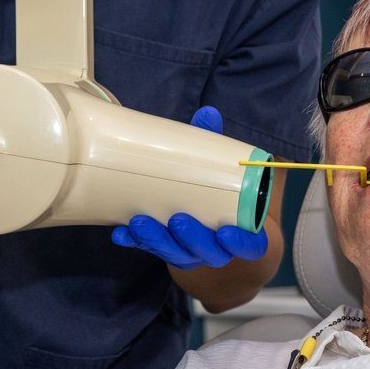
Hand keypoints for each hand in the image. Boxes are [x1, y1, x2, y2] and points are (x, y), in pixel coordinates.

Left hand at [110, 105, 269, 268]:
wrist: (199, 210)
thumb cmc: (216, 188)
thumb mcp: (218, 167)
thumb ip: (213, 145)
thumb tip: (208, 113)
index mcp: (240, 232)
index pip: (249, 246)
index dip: (240, 243)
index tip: (226, 232)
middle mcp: (216, 248)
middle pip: (208, 253)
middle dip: (192, 239)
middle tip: (177, 219)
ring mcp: (188, 252)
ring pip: (176, 254)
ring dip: (157, 241)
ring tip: (140, 221)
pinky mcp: (162, 250)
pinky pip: (147, 250)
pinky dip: (134, 242)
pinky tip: (120, 232)